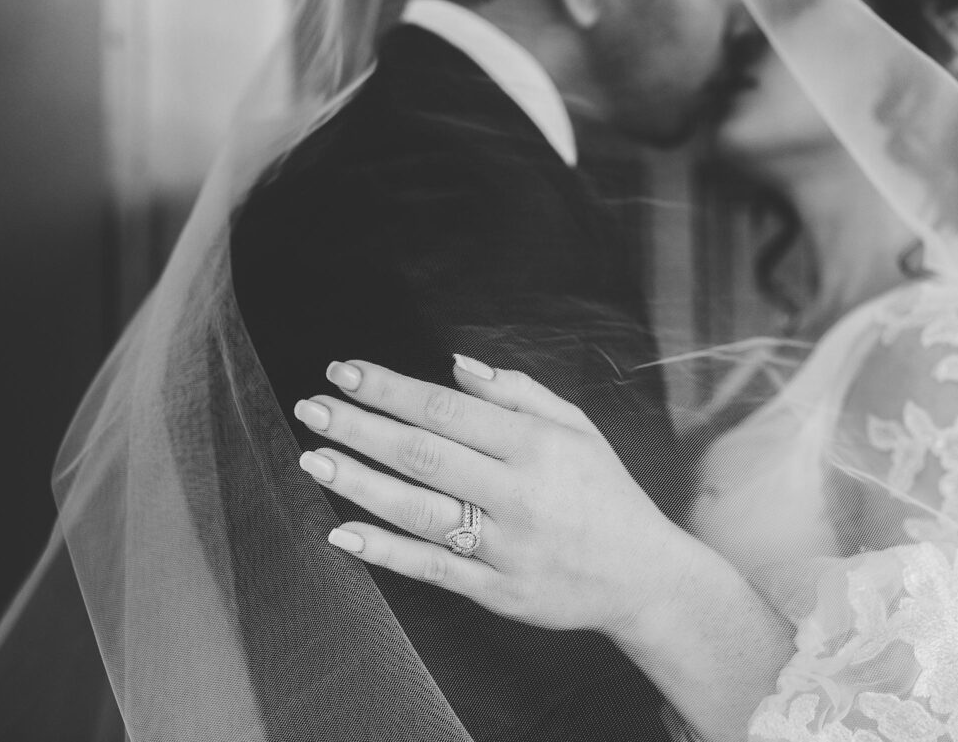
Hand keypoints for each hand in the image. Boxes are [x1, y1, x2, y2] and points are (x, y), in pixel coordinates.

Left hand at [293, 355, 696, 638]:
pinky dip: (386, 551)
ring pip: (420, 511)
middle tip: (313, 408)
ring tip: (315, 459)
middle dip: (361, 427)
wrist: (643, 576)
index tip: (346, 372)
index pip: (447, 408)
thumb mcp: (578, 427)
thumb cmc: (605, 493)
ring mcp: (506, 547)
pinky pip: (433, 569)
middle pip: (424, 454)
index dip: (390, 388)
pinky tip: (345, 533)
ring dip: (360, 484)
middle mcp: (519, 494)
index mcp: (538, 446)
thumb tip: (456, 363)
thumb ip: (518, 393)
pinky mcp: (498, 592)